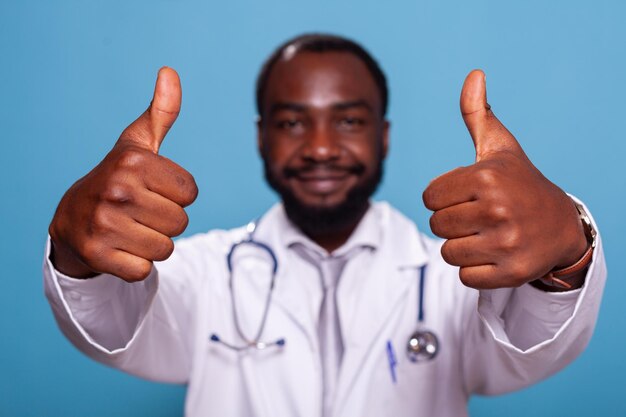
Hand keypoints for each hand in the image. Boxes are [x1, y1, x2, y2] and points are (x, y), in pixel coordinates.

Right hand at [49, 67, 197, 281]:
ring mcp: (104, 224)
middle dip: (166, 221)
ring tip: (130, 229)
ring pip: (166, 248)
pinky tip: (119, 248)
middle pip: (181, 222)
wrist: (71, 218)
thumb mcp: (137, 144)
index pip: (191, 192)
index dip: (176, 195)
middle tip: (139, 212)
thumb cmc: (116, 178)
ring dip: (153, 243)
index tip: (152, 189)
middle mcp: (117, 190)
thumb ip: (161, 112)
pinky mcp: (98, 255)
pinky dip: (136, 264)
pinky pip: (145, 270)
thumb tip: (170, 72)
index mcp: (134, 162)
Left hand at [422, 70, 587, 288]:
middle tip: (481, 216)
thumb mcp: (500, 147)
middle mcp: (497, 210)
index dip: (444, 196)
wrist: (562, 224)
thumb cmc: (520, 182)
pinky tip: (496, 254)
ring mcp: (506, 244)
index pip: (429, 196)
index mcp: (486, 177)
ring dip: (463, 246)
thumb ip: (477, 114)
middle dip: (453, 221)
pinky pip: (465, 277)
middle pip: (436, 226)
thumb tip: (474, 74)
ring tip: (488, 234)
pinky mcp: (512, 273)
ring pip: (448, 253)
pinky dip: (476, 269)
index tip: (469, 194)